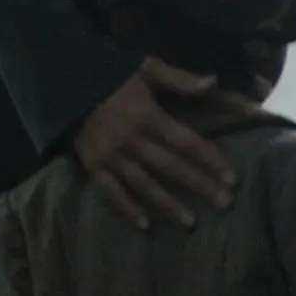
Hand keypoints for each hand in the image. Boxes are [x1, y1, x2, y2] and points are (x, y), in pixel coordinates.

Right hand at [73, 57, 234, 228]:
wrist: (64, 83)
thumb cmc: (112, 77)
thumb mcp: (147, 69)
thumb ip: (180, 79)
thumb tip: (213, 82)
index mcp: (149, 116)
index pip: (187, 142)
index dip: (211, 160)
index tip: (232, 178)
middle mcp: (132, 140)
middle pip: (172, 167)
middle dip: (200, 185)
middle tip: (225, 204)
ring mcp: (112, 157)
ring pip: (145, 185)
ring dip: (169, 204)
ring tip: (191, 222)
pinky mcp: (94, 167)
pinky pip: (112, 192)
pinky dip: (128, 209)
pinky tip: (145, 225)